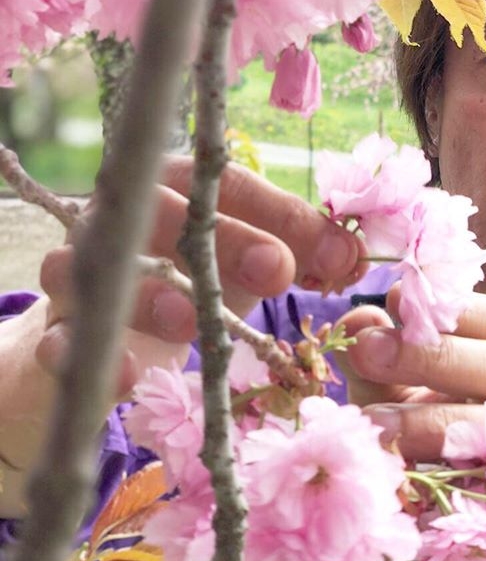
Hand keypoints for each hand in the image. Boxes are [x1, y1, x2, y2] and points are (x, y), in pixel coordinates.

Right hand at [0, 158, 363, 515]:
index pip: (228, 184)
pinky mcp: (57, 328)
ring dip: (151, 294)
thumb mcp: (250, 259)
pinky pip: (60, 340)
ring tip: (191, 319)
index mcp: (176, 184)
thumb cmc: (194, 274)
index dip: (284, 216)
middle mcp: (123, 216)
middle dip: (223, 240)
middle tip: (276, 270)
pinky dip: (90, 356)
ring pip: (103, 271)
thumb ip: (301, 251)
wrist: (108, 322)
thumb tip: (353, 258)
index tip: (338, 255)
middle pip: (163, 214)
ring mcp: (80, 270)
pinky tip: (128, 376)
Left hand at [338, 287, 485, 460]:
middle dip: (431, 354)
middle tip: (367, 349)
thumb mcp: (389, 389)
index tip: (394, 300)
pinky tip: (396, 467)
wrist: (427, 520)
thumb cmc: (411, 438)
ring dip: (430, 419)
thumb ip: (374, 354)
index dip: (452, 308)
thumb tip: (359, 318)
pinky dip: (441, 472)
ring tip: (372, 420)